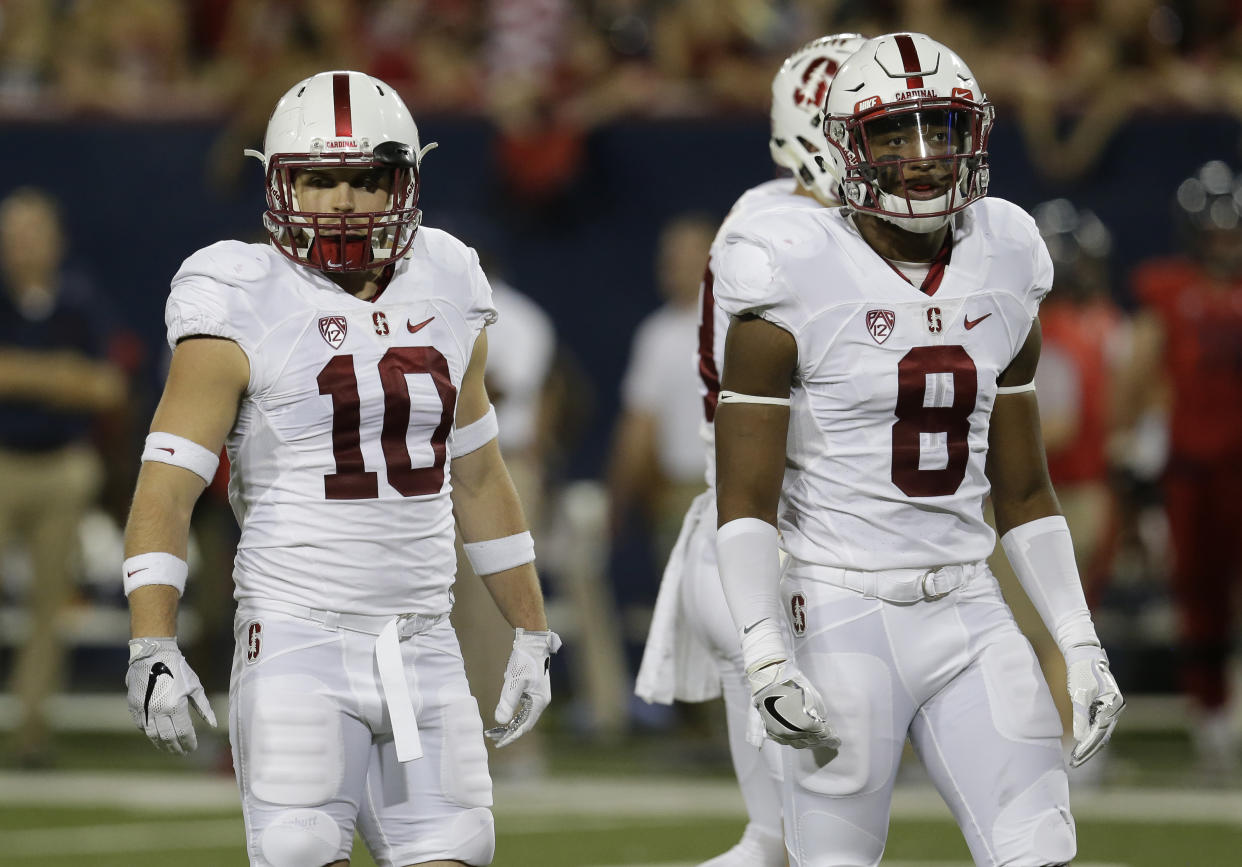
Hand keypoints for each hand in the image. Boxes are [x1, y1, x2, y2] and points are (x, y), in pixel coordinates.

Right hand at [125, 637, 216, 753]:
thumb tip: (213, 724)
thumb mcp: (195, 687)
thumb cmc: (178, 669)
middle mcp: (159, 711)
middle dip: (176, 747)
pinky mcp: (134, 706)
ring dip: (161, 744)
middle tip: (182, 753)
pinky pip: (141, 725)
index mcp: (176, 706)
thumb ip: (204, 708)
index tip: (193, 748)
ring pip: (152, 735)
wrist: (154, 654)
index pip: (183, 732)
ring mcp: (145, 709)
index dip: (188, 742)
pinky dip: (149, 733)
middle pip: (167, 737)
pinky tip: (156, 736)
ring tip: (169, 749)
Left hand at [485, 628, 561, 747]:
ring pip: (523, 715)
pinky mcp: (534, 689)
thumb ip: (507, 701)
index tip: (498, 743)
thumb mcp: (514, 681)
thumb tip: (500, 721)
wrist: (533, 642)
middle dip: (509, 732)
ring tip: (495, 728)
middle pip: (525, 723)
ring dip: (510, 722)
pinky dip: (513, 711)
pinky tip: (503, 707)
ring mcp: (538, 695)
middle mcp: (541, 701)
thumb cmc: (525, 660)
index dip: (511, 736)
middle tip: (493, 737)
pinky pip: (523, 706)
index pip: (524, 726)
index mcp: (539, 701)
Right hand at [747, 659, 839, 749]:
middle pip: (811, 741)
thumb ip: (819, 714)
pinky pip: (785, 741)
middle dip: (821, 740)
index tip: (836, 740)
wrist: (769, 679)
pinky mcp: (771, 730)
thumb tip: (822, 723)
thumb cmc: (792, 684)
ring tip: (815, 740)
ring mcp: (780, 733)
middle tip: (827, 740)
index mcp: (805, 725)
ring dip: (808, 742)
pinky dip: (794, 740)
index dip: (831, 738)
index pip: (823, 736)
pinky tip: (799, 738)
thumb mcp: (813, 697)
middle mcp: (792, 733)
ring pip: (798, 743)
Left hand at [1065, 644, 1124, 767]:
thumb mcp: (1078, 694)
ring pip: (1101, 731)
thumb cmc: (1080, 672)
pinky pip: (1099, 724)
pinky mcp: (1104, 705)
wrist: (1084, 655)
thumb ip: (1081, 715)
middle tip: (1075, 762)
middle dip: (1088, 750)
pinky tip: (1082, 743)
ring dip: (1090, 744)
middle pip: (1102, 734)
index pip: (1098, 732)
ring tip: (1077, 757)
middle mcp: (1114, 708)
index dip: (1087, 747)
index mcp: (1111, 705)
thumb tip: (1081, 737)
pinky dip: (1091, 734)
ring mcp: (1111, 707)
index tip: (1076, 758)